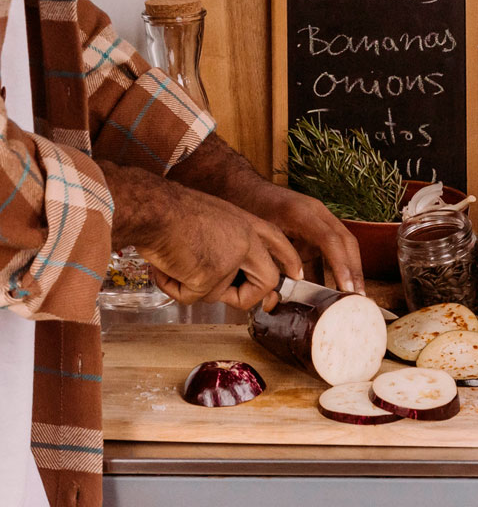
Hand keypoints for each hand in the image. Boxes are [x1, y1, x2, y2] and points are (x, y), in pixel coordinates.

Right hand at [101, 162, 301, 310]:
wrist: (151, 208)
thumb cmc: (168, 210)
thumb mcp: (210, 220)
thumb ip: (225, 243)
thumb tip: (223, 279)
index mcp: (245, 222)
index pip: (277, 242)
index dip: (288, 261)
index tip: (297, 275)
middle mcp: (246, 240)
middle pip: (268, 281)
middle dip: (249, 298)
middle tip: (227, 298)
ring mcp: (232, 259)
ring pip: (221, 295)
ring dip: (193, 287)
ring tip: (173, 263)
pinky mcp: (211, 276)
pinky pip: (193, 298)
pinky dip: (174, 289)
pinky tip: (164, 266)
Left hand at [164, 134, 364, 293]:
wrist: (243, 188)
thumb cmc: (247, 209)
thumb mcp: (257, 234)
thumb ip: (271, 260)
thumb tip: (279, 296)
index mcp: (302, 212)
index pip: (330, 240)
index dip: (340, 265)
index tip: (347, 289)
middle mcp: (317, 213)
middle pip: (346, 242)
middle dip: (355, 270)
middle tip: (359, 297)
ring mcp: (320, 218)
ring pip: (344, 245)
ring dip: (351, 270)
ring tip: (355, 296)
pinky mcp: (317, 227)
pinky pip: (333, 248)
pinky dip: (338, 267)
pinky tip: (339, 288)